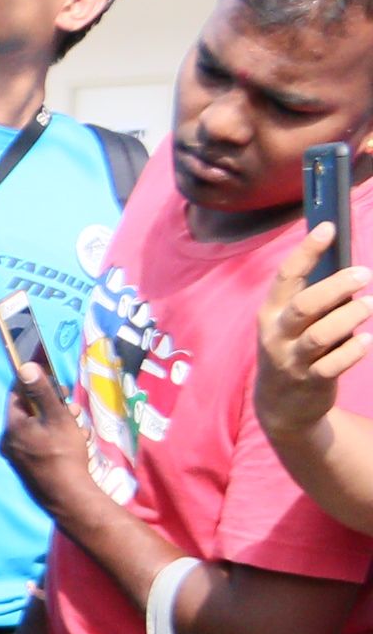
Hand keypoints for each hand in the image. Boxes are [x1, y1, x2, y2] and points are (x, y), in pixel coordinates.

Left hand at [0, 368, 95, 516]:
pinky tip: (77, 442)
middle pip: (30, 412)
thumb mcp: (57, 417)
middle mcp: (8, 442)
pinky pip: (42, 444)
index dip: (34, 383)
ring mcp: (17, 456)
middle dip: (54, 405)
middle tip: (72, 407)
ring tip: (79, 426)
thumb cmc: (63, 454)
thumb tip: (25, 366)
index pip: (16, 395)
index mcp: (11, 427)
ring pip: (40, 428)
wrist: (68, 496)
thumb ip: (42, 391)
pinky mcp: (28, 467)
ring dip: (61, 421)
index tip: (53, 379)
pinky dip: (59, 438)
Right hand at [258, 227, 366, 441]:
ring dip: (348, 317)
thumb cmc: (294, 350)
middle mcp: (277, 335)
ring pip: (319, 335)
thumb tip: (346, 266)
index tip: (328, 228)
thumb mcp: (292, 323)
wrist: (281, 405)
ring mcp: (291, 360)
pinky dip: (353, 351)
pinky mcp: (309, 381)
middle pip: (304, 306)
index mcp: (272, 313)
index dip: (307, 251)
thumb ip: (312, 297)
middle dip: (335, 287)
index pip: (286, 276)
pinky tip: (366, 341)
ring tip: (368, 305)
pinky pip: (333, 365)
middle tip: (363, 274)